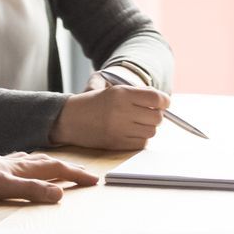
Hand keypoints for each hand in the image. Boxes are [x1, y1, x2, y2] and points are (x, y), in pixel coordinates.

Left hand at [0, 152, 99, 203]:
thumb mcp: (2, 188)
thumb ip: (31, 190)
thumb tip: (59, 195)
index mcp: (22, 169)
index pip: (56, 170)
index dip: (76, 176)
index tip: (94, 181)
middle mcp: (16, 164)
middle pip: (50, 163)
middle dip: (70, 169)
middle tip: (86, 176)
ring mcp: (4, 164)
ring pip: (35, 162)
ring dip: (52, 165)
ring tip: (62, 168)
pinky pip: (18, 163)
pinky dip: (29, 164)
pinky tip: (24, 165)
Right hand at [49, 76, 170, 149]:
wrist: (69, 119)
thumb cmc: (94, 102)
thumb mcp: (114, 89)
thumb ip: (138, 93)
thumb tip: (163, 101)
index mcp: (122, 93)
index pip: (156, 97)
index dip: (165, 101)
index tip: (164, 103)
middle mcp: (122, 110)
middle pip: (157, 117)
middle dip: (156, 115)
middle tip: (148, 113)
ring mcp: (119, 129)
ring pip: (151, 131)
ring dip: (148, 128)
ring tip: (138, 123)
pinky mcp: (116, 144)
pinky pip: (141, 143)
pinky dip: (140, 139)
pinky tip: (131, 132)